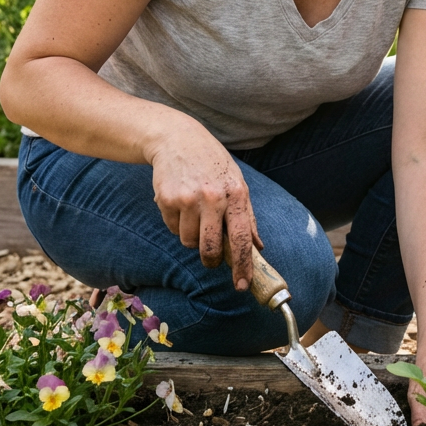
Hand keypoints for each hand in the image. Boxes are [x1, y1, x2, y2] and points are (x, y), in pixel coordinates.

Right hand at [147, 123, 262, 290]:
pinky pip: (172, 229)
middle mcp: (213, 197)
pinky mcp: (167, 200)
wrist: (178, 139)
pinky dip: (176, 223)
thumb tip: (258, 247)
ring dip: (192, 236)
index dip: (242, 265)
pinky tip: (180, 204)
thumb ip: (247, 216)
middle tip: (211, 259)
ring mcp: (188, 199)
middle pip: (210, 248)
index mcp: (236, 193)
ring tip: (195, 213)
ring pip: (189, 241)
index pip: (242, 237)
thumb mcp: (236, 183)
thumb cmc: (212, 164)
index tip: (243, 286)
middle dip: (210, 260)